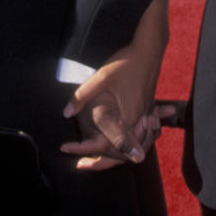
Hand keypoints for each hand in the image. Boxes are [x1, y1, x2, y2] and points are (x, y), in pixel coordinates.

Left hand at [60, 47, 171, 171]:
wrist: (149, 51)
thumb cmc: (126, 63)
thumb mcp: (101, 78)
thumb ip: (82, 96)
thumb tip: (66, 113)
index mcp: (127, 117)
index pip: (105, 144)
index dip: (83, 150)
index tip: (66, 149)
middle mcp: (139, 122)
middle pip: (121, 154)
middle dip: (100, 162)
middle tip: (81, 164)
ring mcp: (146, 118)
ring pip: (132, 149)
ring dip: (115, 157)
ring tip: (95, 161)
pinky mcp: (148, 112)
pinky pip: (139, 138)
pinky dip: (127, 146)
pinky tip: (118, 147)